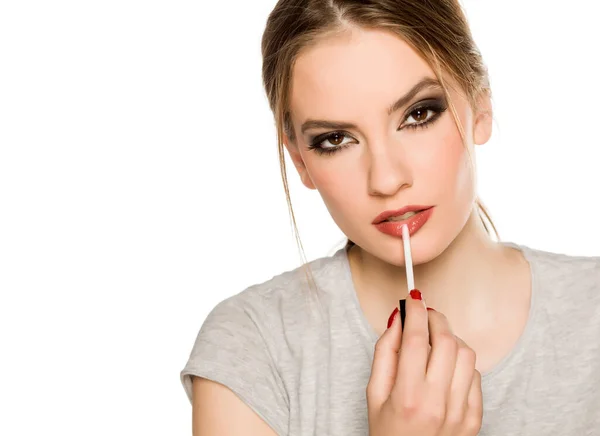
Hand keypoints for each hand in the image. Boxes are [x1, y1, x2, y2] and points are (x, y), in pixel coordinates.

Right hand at [367, 290, 482, 435]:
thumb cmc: (388, 432)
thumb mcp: (374, 394)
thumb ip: (384, 354)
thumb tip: (397, 320)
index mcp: (407, 396)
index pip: (417, 340)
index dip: (416, 312)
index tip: (413, 299)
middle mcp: (437, 404)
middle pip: (447, 342)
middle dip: (436, 319)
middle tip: (425, 314)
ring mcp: (460, 413)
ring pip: (467, 355)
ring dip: (451, 339)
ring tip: (436, 342)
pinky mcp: (474, 419)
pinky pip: (476, 377)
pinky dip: (461, 364)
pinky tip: (446, 368)